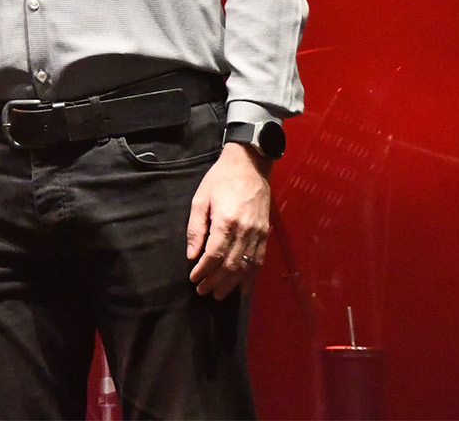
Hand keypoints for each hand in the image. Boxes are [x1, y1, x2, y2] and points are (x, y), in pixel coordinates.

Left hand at [186, 142, 271, 299]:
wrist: (249, 164)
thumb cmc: (220, 179)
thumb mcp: (200, 199)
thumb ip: (196, 229)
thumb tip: (192, 255)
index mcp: (226, 221)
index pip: (214, 255)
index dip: (204, 271)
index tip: (194, 279)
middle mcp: (245, 231)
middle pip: (231, 265)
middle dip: (216, 282)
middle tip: (203, 292)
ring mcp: (258, 233)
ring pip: (246, 267)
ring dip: (232, 284)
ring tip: (219, 295)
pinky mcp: (266, 233)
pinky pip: (259, 261)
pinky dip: (251, 277)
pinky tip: (243, 288)